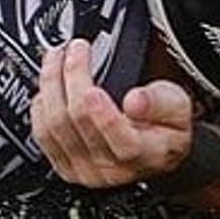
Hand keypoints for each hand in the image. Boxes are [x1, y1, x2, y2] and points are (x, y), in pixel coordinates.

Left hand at [31, 38, 196, 187]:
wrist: (154, 150)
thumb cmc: (165, 126)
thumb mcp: (179, 106)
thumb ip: (162, 102)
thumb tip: (136, 100)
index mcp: (144, 154)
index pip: (121, 140)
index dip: (103, 113)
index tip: (93, 84)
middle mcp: (111, 168)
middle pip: (79, 123)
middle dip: (72, 77)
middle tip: (75, 48)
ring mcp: (85, 170)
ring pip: (54, 128)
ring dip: (50, 86)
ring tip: (56, 58)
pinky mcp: (66, 167)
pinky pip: (42, 137)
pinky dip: (40, 108)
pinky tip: (47, 88)